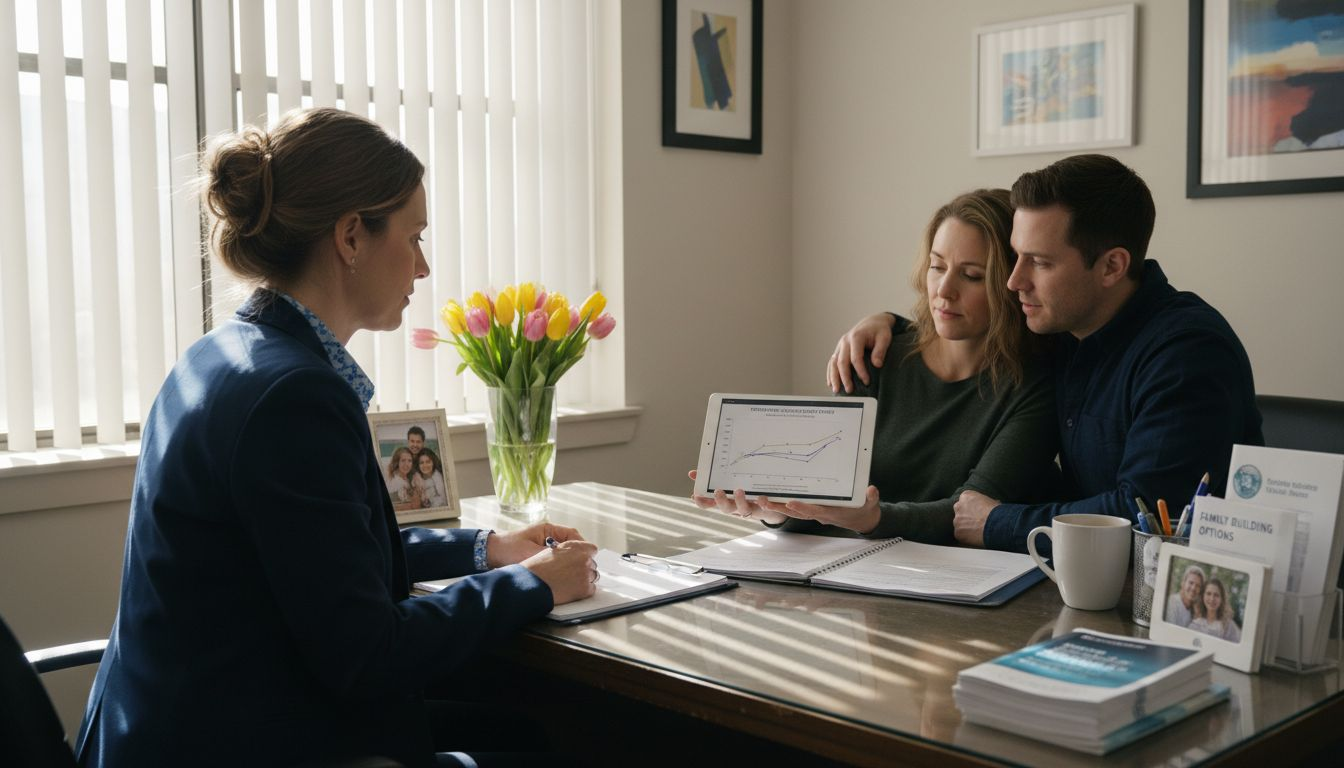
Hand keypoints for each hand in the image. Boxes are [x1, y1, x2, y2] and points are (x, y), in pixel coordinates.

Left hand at [486, 521, 586, 567]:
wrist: (488, 554)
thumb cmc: (507, 549)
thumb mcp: (530, 553)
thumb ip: (549, 556)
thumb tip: (566, 563)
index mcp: (547, 529)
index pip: (572, 534)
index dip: (582, 545)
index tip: (589, 555)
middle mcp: (547, 536)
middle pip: (570, 544)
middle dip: (577, 554)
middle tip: (583, 565)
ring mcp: (544, 545)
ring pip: (563, 552)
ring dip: (568, 561)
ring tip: (573, 570)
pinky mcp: (539, 555)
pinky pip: (555, 559)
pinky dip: (559, 565)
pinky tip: (560, 574)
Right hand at [521, 540, 598, 604]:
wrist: (531, 584)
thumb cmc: (536, 569)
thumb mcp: (550, 551)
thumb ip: (565, 551)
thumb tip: (571, 555)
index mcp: (574, 546)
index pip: (591, 548)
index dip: (586, 554)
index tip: (581, 559)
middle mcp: (583, 558)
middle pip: (592, 563)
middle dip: (583, 568)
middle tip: (571, 573)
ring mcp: (586, 573)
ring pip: (593, 576)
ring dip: (584, 578)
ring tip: (569, 582)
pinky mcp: (585, 588)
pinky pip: (591, 589)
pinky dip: (583, 591)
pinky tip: (570, 590)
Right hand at [687, 470, 786, 524]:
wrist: (771, 509)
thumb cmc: (745, 497)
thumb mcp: (728, 488)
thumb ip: (711, 481)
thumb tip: (693, 473)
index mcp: (727, 502)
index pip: (711, 505)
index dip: (702, 502)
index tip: (695, 495)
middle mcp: (737, 508)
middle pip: (727, 509)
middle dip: (721, 501)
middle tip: (717, 492)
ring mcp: (752, 508)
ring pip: (744, 510)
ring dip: (740, 501)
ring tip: (739, 490)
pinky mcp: (766, 508)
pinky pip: (766, 508)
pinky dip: (764, 503)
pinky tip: (763, 497)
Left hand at [756, 485, 881, 533]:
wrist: (862, 520)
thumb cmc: (864, 510)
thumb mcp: (870, 504)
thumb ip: (871, 497)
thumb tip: (871, 489)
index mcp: (831, 513)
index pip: (815, 510)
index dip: (803, 508)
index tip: (791, 503)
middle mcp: (820, 514)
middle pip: (797, 512)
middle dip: (781, 508)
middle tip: (765, 502)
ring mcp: (815, 512)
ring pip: (793, 511)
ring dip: (777, 507)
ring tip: (762, 500)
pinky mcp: (812, 509)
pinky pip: (796, 508)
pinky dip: (783, 504)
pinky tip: (771, 498)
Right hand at [826, 313, 896, 393]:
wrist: (873, 322)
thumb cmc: (879, 330)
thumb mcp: (884, 337)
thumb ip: (880, 350)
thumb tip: (877, 364)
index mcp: (856, 337)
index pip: (855, 358)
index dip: (860, 371)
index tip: (866, 381)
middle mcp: (845, 341)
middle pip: (841, 362)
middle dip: (845, 377)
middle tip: (849, 390)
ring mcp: (840, 345)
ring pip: (833, 363)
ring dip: (834, 377)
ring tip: (836, 390)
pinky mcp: (839, 349)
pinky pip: (832, 362)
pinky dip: (830, 372)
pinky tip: (830, 382)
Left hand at [953, 490, 996, 546]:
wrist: (997, 525)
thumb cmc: (997, 512)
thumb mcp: (992, 502)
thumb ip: (983, 503)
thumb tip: (987, 506)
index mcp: (966, 496)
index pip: (965, 501)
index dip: (972, 508)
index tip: (978, 512)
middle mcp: (958, 506)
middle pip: (960, 511)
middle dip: (966, 516)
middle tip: (977, 522)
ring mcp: (957, 520)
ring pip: (960, 524)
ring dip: (966, 527)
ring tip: (978, 531)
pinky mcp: (957, 532)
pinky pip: (961, 535)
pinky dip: (967, 537)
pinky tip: (976, 537)